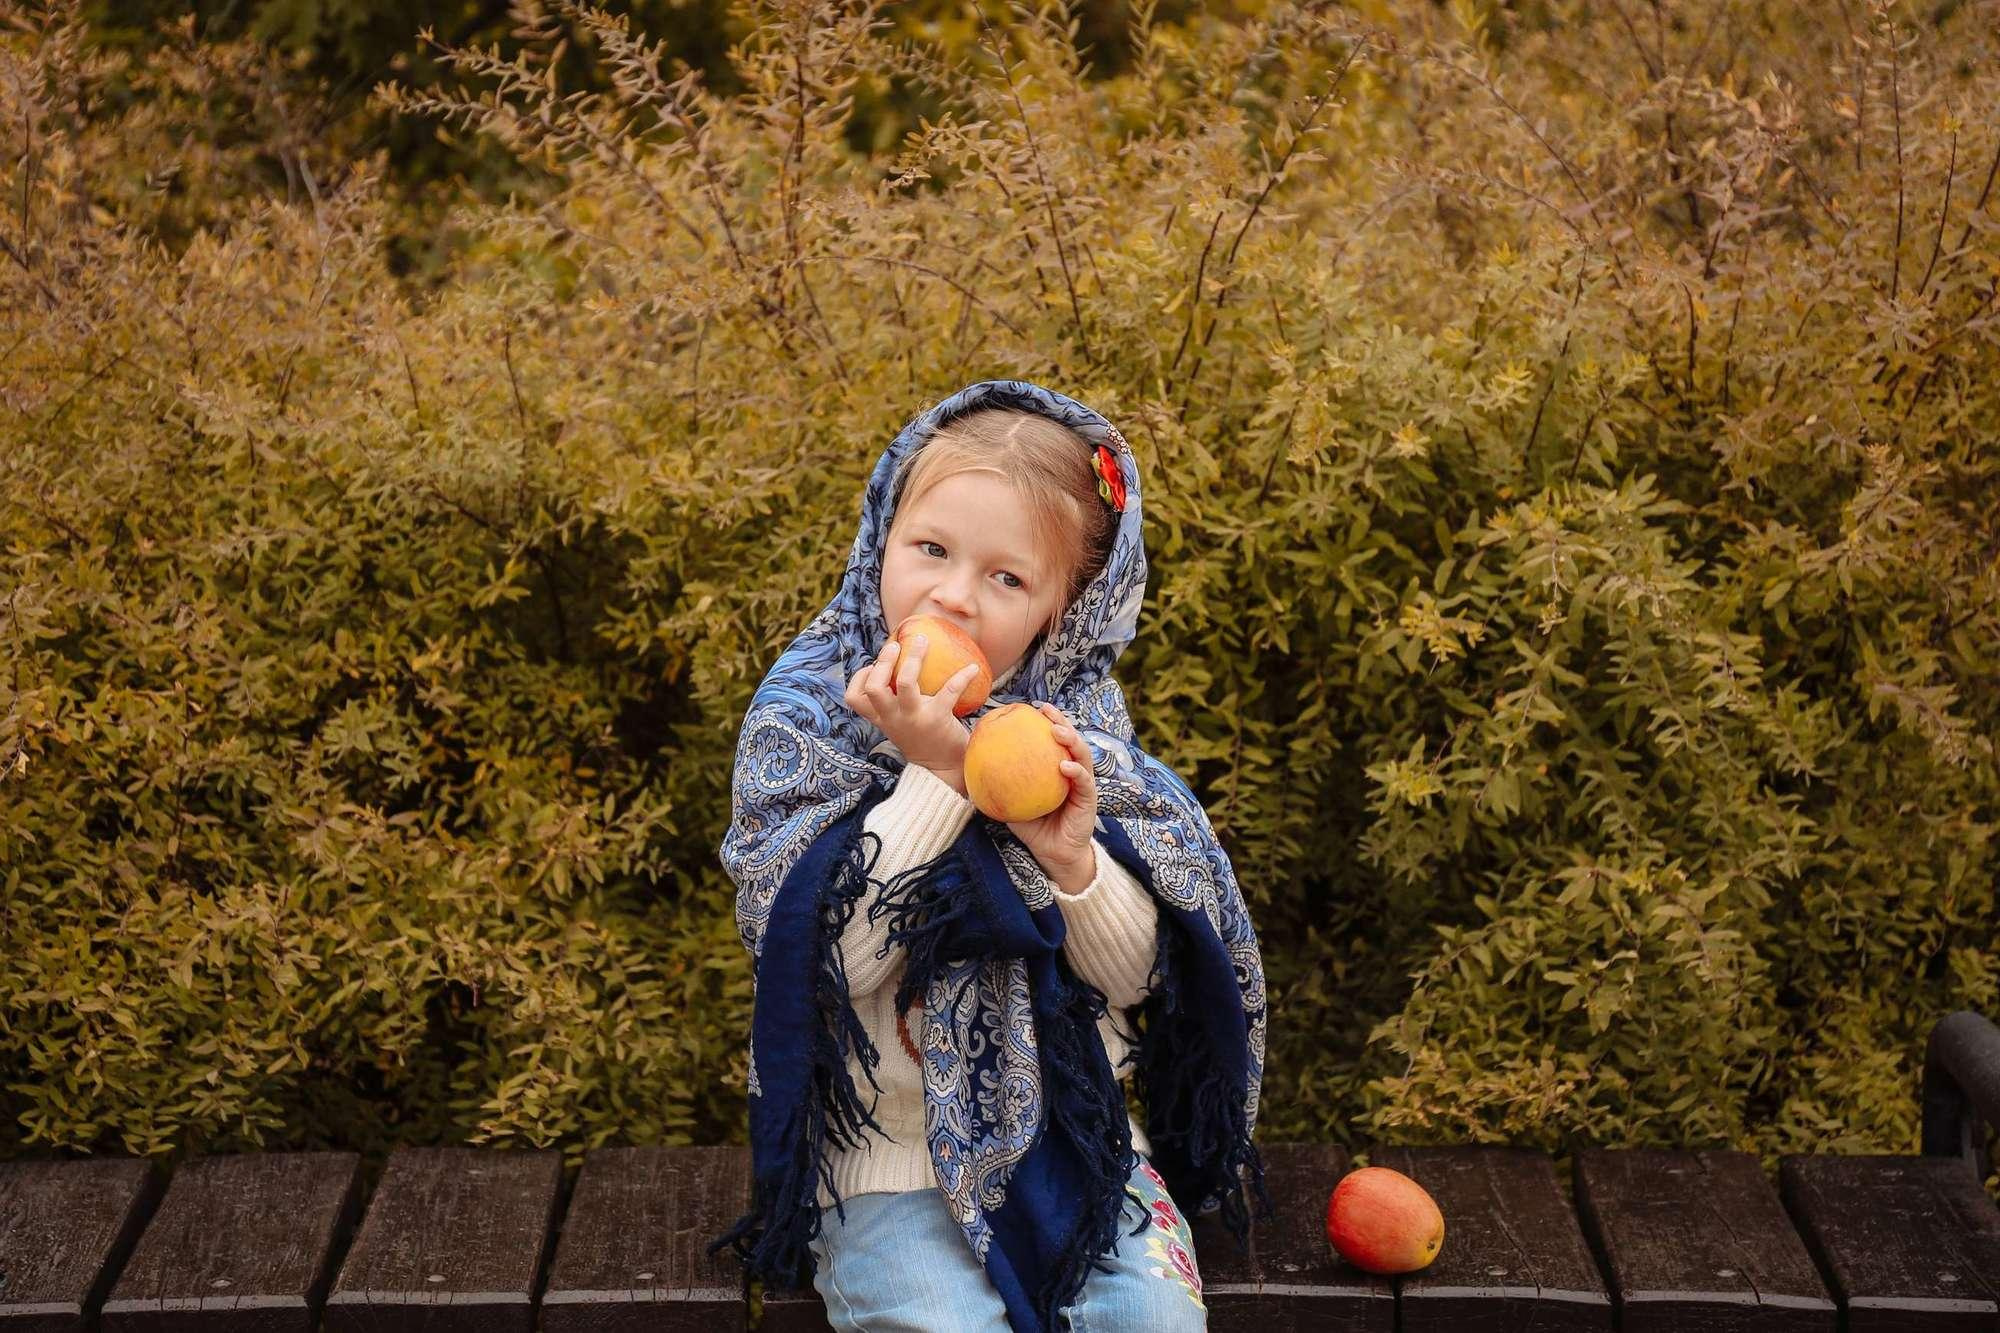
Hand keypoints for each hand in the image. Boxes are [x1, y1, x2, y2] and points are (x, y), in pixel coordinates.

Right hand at [843, 632, 980, 780]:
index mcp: (882, 719)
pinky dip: (962, 676)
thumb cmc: (922, 740)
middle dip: (883, 662)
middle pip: (875, 687)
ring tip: (922, 641)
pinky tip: (972, 668)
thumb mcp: (899, 725)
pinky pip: (949, 691)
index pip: (854, 699)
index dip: (860, 678)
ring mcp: (914, 718)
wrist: (943, 770)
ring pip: (906, 683)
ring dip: (914, 658)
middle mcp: (893, 718)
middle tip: (896, 645)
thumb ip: (893, 705)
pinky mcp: (938, 719)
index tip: (873, 666)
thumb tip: (900, 667)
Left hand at [1005, 702, 1097, 891]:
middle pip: (1071, 740)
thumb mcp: (1012, 805)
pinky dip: (1076, 772)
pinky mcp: (1090, 799)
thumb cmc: (1034, 828)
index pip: (1053, 741)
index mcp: (1056, 769)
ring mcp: (1083, 784)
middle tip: (1046, 711)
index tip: (1033, 708)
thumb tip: (972, 770)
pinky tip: (1065, 766)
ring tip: (1058, 732)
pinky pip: (1084, 782)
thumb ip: (999, 787)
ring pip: (1082, 755)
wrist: (1054, 854)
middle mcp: (1073, 772)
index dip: (1046, 722)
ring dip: (1072, 740)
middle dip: (1061, 722)